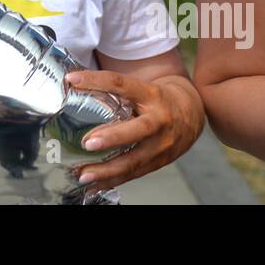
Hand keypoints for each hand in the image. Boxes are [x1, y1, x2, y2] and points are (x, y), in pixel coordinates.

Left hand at [64, 71, 202, 190]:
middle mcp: (159, 120)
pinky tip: (94, 184)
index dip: (97, 80)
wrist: (191, 112)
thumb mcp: (142, 87)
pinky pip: (134, 173)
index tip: (72, 80)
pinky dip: (113, 180)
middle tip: (87, 143)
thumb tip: (74, 87)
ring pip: (135, 160)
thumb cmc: (158, 98)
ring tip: (84, 174)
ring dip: (107, 170)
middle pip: (137, 130)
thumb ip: (116, 90)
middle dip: (112, 138)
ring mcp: (162, 144)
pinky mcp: (159, 162)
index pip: (121, 84)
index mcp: (151, 94)